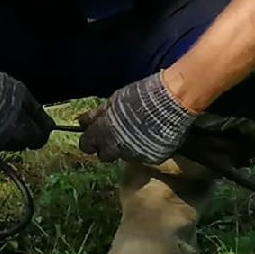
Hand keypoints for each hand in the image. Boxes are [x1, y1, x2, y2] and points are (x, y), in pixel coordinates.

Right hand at [0, 65, 54, 152]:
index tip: (39, 123)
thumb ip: (35, 112)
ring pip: (5, 145)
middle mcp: (6, 143)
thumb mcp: (20, 93)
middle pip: (22, 144)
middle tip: (17, 116)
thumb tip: (49, 126)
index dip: (42, 131)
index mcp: (20, 130)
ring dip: (7, 134)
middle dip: (24, 133)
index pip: (39, 139)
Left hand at [78, 72, 195, 163]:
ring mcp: (135, 156)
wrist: (172, 101)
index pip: (85, 145)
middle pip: (105, 155)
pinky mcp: (153, 158)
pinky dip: (148, 147)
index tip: (95, 135)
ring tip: (142, 130)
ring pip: (126, 155)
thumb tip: (82, 122)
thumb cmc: (140, 95)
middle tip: (119, 133)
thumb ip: (98, 115)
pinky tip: (155, 134)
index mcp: (103, 133)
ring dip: (129, 146)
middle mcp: (116, 149)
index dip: (90, 140)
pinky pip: (146, 155)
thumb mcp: (114, 100)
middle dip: (109, 146)